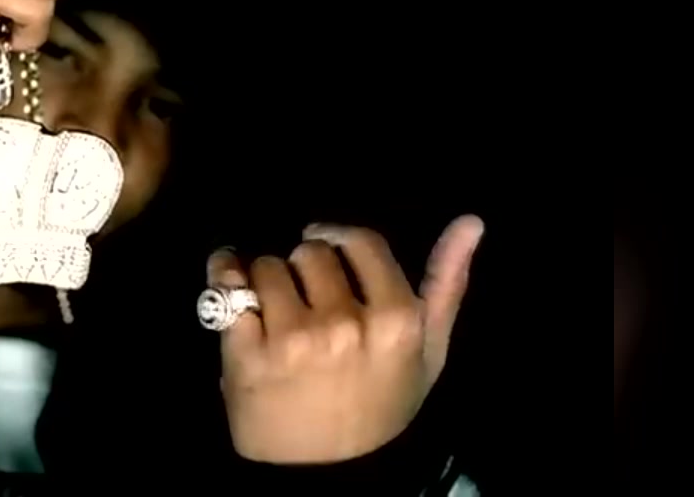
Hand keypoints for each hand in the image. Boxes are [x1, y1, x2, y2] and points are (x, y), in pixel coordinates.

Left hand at [209, 215, 483, 464]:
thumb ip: (447, 283)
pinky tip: (231, 289)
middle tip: (304, 295)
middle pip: (309, 251)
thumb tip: (470, 221)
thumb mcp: (427, 353)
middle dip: (303, 266)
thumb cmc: (381, 408)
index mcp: (396, 320)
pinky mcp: (247, 353)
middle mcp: (344, 324)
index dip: (339, 241)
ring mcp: (293, 339)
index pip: (361, 241)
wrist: (327, 472)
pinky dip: (223, 278)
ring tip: (272, 307)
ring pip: (266, 266)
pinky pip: (226, 287)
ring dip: (263, 279)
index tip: (326, 249)